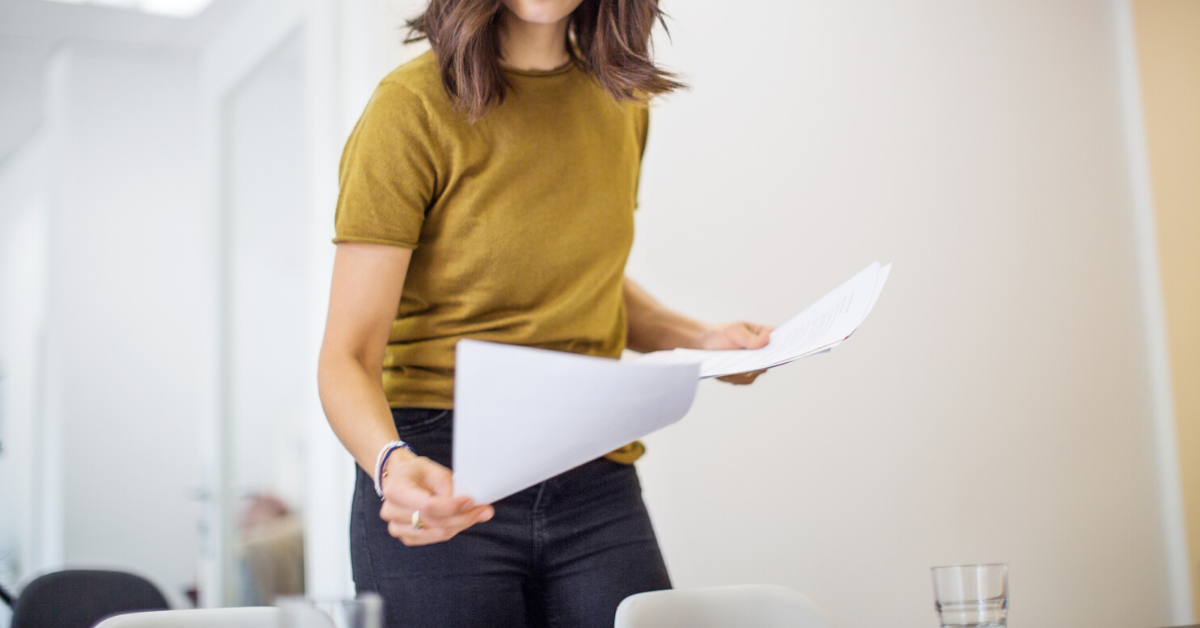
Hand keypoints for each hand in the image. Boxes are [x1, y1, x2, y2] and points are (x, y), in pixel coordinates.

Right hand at [378, 453, 492, 545]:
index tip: (471, 502)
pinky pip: (434, 538)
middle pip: (434, 522)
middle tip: (485, 511)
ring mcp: (396, 527)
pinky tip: (461, 520)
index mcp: (395, 489)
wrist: (401, 479)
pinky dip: (451, 529)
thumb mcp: (434, 470)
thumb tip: (470, 504)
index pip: (427, 506)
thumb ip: (449, 487)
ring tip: (477, 514)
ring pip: (437, 533)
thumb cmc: (418, 472)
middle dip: (463, 518)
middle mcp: (391, 511)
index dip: (451, 507)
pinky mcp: (406, 537)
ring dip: (460, 524)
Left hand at [693, 321, 773, 384]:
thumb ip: (750, 338)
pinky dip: (735, 377)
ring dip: (744, 372)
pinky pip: (743, 380)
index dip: (784, 348)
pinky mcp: (743, 375)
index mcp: (764, 336)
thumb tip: (767, 338)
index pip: (781, 342)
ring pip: (755, 373)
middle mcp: (762, 352)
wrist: (704, 344)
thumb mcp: (734, 332)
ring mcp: (754, 365)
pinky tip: (725, 373)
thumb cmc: (721, 333)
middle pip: (769, 361)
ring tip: (730, 368)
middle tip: (751, 365)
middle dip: (760, 364)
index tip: (781, 353)